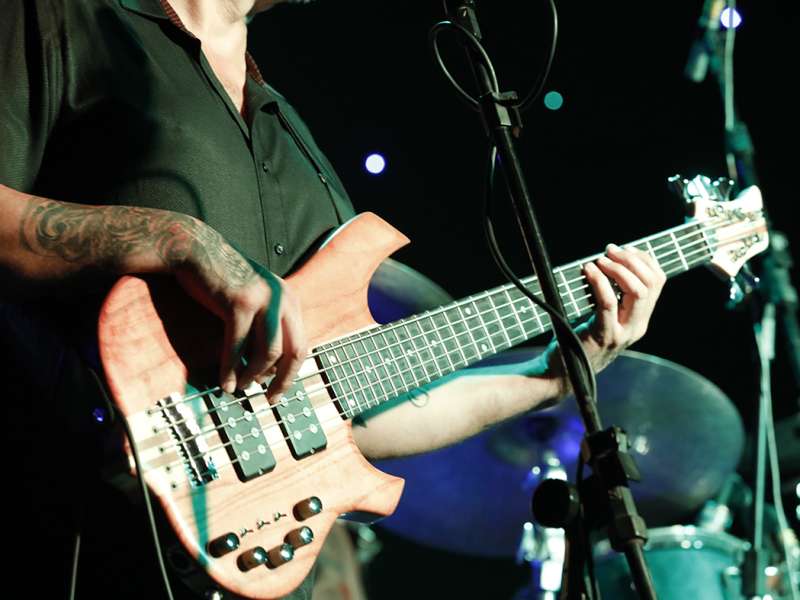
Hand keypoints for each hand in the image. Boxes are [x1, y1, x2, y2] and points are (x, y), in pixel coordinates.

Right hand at [168, 218, 306, 397]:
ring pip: (268, 353)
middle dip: (282, 380)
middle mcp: (283, 299)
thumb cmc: (222, 281)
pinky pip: (238, 346)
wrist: (196, 251)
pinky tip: (224, 382)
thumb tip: (270, 370)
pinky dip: (230, 368)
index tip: (277, 391)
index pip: (301, 345)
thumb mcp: (254, 301)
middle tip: (269, 399)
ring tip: (240, 388)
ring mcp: (263, 300)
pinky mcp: (239, 303)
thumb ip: (266, 327)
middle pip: (294, 351)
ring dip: (253, 376)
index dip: (291, 373)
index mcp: (290, 300)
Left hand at [579, 243, 665, 372]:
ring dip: (618, 269)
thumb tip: (610, 259)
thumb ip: (612, 296)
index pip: (657, 282)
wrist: (563, 373)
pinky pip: (608, 302)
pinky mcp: (604, 336)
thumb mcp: (603, 317)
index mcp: (640, 320)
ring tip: (599, 261)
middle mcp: (637, 327)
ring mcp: (623, 333)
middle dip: (632, 260)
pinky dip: (599, 281)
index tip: (624, 249)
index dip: (643, 260)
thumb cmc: (578, 340)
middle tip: (609, 251)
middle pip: (651, 284)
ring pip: (638, 292)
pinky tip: (588, 270)